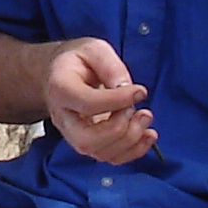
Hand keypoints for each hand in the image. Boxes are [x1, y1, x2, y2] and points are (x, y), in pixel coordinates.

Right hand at [45, 38, 154, 165]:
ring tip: (145, 117)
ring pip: (99, 153)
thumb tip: (128, 90)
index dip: (118, 100)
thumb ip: (111, 66)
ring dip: (131, 140)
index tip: (141, 91)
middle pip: (87, 140)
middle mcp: (63, 117)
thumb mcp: (94, 49)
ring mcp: (74, 134)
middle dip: (120, 129)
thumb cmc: (78, 60)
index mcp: (61, 88)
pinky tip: (147, 135)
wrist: (60, 74)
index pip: (87, 103)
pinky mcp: (89, 142)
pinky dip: (133, 151)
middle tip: (139, 111)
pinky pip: (110, 158)